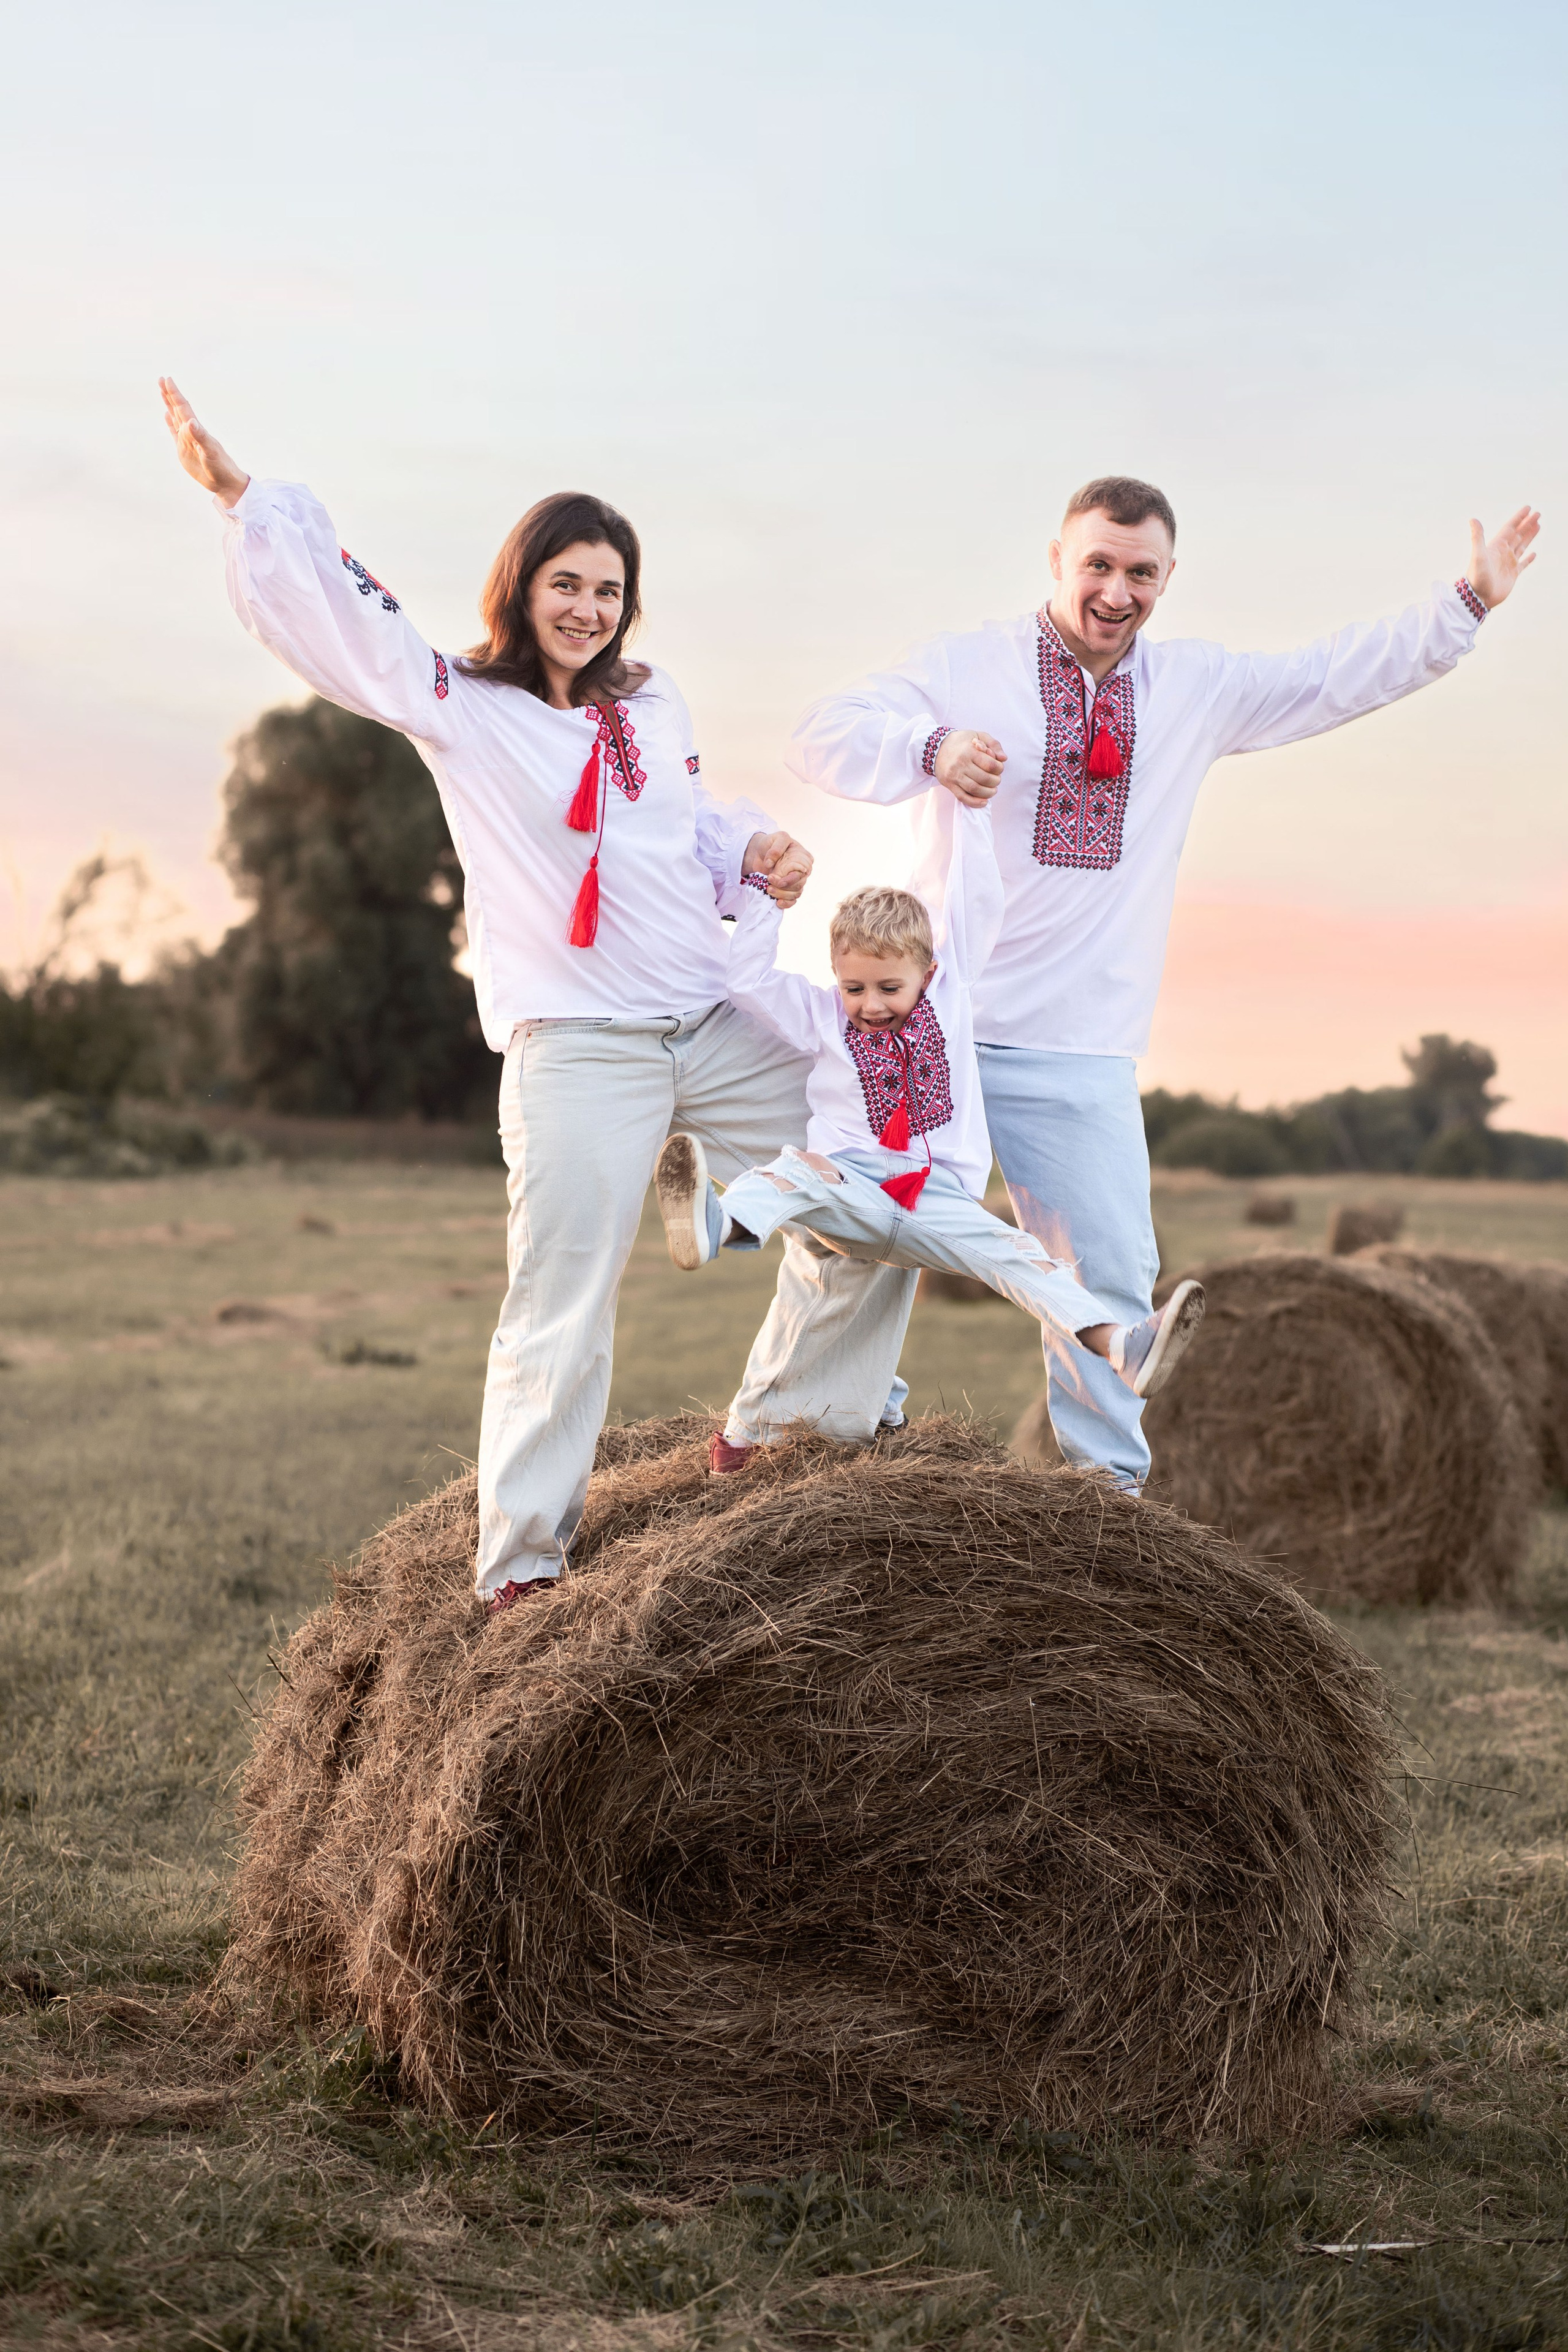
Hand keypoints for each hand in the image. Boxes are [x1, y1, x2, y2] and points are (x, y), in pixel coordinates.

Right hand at [159, 376, 249, 507]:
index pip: (183, 407)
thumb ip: (200, 436)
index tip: (167, 379)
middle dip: (170, 394)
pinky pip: (174, 432)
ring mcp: (187, 439)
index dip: (175, 394)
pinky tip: (167, 415)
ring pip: (175, 417)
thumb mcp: (210, 452)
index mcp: (196, 429)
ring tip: (162, 392)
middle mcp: (191, 431)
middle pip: (178, 409)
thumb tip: (190, 421)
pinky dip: (169, 422)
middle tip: (161, 379)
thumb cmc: (220, 467)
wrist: (224, 482)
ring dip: (169, 405)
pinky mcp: (183, 450)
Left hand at [742, 829, 812, 908]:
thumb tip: (770, 864)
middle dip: (783, 887)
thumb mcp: (777, 837)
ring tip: (768, 889)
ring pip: (795, 894)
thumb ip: (777, 847)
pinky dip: (786, 904)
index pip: (804, 873)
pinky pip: (792, 901)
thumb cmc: (770, 843)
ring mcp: (795, 882)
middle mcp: (802, 871)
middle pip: (799, 885)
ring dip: (781, 894)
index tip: (773, 877)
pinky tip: (777, 902)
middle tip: (768, 880)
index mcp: (804, 859)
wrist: (757, 852)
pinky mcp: (787, 889)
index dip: (790, 879)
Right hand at [934, 728, 1005, 807]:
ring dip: (988, 793)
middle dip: (995, 782)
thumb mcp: (978, 735)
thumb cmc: (962, 741)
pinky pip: (963, 797)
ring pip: (975, 789)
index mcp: (969, 751)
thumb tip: (1004, 759)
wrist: (937, 747)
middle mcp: (961, 764)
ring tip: (992, 790)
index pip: (990, 765)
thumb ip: (994, 744)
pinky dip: (975, 803)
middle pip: (985, 779)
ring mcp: (954, 775)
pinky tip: (984, 802)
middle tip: (996, 780)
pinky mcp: (949, 785)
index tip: (999, 768)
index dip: (999, 769)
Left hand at [1467, 506, 1539, 608]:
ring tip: (1538, 526)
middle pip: (1518, 534)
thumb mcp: (1478, 554)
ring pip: (1522, 546)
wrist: (1478, 597)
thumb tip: (1472, 519)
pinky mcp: (1513, 575)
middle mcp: (1503, 553)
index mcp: (1497, 546)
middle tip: (1538, 514)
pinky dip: (1528, 559)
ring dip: (1530, 536)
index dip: (1519, 518)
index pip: (1510, 528)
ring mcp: (1508, 563)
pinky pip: (1523, 564)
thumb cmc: (1477, 576)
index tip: (1528, 508)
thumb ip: (1477, 536)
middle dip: (1527, 524)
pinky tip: (1533, 554)